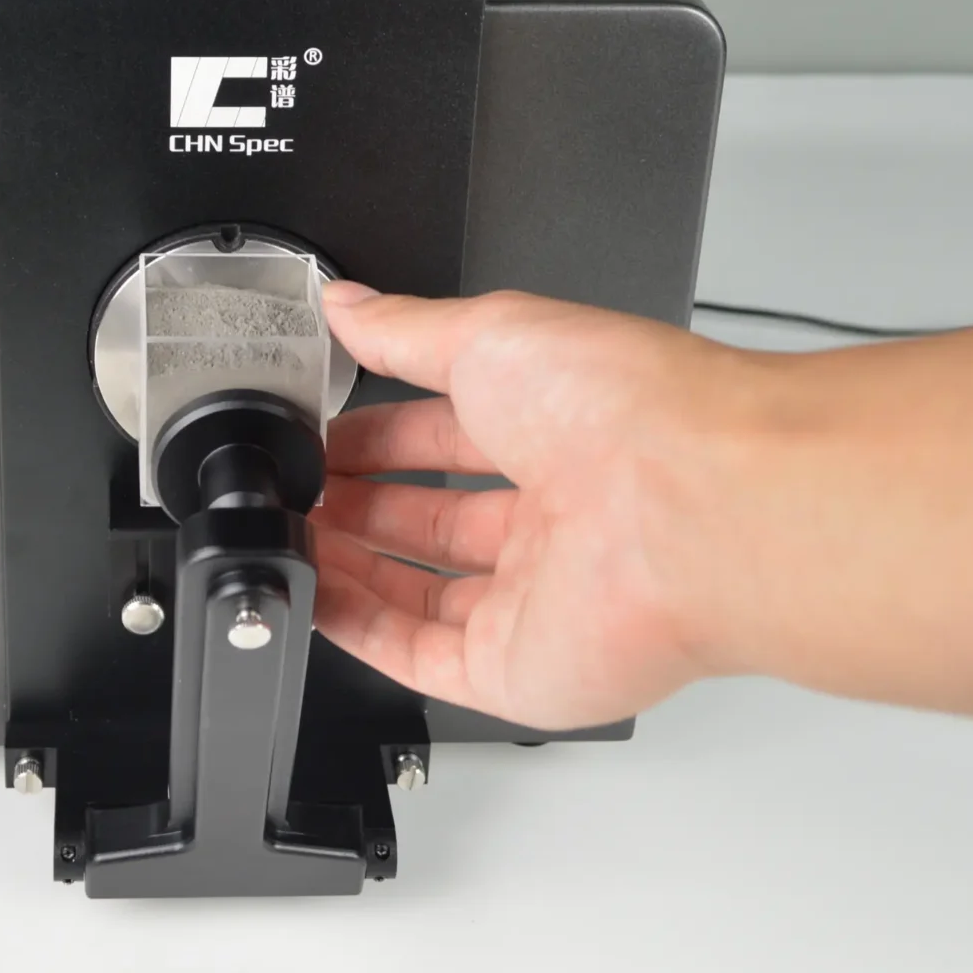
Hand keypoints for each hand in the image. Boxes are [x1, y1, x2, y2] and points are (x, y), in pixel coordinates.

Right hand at [310, 282, 756, 730]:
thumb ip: (406, 328)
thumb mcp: (491, 333)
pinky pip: (417, 656)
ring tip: (284, 531)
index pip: (445, 434)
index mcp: (555, 429)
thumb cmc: (626, 409)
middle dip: (356, 499)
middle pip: (431, 517)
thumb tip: (347, 304)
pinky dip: (356, 629)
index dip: (375, 434)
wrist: (688, 506)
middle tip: (291, 483)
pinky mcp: (519, 669)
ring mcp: (537, 598)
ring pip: (419, 592)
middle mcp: (553, 518)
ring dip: (346, 563)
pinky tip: (312, 595)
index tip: (316, 426)